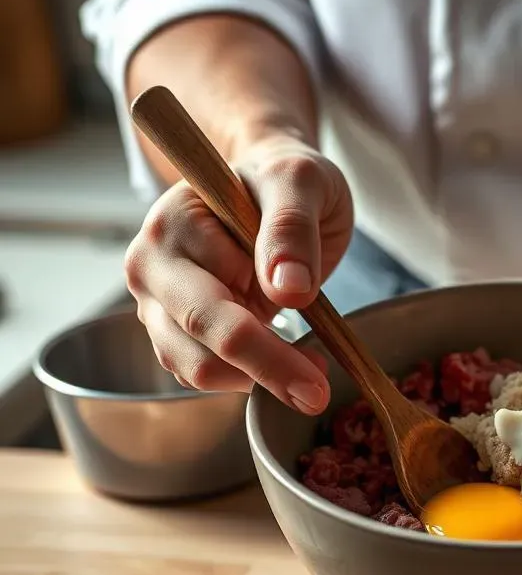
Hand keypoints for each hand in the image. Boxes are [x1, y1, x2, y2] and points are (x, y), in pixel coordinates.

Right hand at [125, 136, 352, 412]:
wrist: (269, 184)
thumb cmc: (283, 179)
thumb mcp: (302, 181)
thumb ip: (292, 227)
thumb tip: (288, 288)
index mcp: (172, 226)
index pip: (214, 304)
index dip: (267, 344)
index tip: (319, 367)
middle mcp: (150, 266)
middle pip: (200, 343)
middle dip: (266, 372)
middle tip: (319, 395)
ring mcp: (157, 301)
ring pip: (197, 368)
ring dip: (258, 378)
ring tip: (311, 366)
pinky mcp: (173, 328)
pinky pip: (203, 372)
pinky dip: (247, 377)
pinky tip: (285, 359)